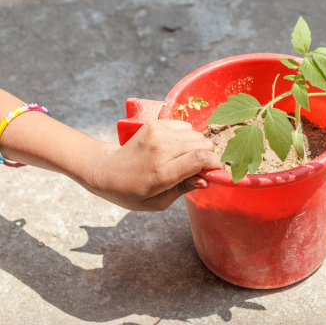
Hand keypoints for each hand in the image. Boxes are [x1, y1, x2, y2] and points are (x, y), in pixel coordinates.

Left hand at [91, 120, 222, 210]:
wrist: (106, 170)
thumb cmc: (133, 191)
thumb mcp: (158, 202)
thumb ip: (184, 189)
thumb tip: (207, 179)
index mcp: (162, 173)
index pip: (200, 159)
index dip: (215, 163)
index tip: (217, 170)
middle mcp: (161, 149)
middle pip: (202, 144)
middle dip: (208, 156)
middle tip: (199, 167)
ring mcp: (157, 133)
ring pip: (196, 134)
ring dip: (197, 146)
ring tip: (184, 157)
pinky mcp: (155, 124)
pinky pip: (185, 126)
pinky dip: (187, 137)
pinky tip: (176, 147)